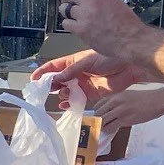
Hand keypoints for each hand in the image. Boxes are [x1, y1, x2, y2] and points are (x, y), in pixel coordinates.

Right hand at [33, 48, 159, 100]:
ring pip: (66, 92)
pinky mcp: (91, 94)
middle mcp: (76, 74)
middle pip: (58, 81)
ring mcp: (82, 84)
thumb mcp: (87, 61)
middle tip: (46, 90)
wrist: (129, 67)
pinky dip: (69, 104)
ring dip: (61, 94)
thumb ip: (71, 71)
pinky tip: (64, 106)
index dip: (43, 72)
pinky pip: (76, 101)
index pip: (54, 67)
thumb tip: (55, 80)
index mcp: (73, 62)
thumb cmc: (110, 58)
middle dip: (50, 85)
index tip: (33, 79)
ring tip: (63, 94)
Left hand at [57, 0, 148, 55]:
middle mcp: (91, 0)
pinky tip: (76, 27)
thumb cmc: (127, 22)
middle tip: (68, 4)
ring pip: (64, 8)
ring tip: (74, 17)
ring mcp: (85, 15)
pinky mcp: (81, 29)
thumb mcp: (114, 0)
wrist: (131, 39)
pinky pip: (65, 23)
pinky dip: (69, 25)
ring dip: (67, 13)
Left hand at [91, 85, 163, 139]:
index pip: (98, 104)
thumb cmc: (145, 99)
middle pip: (98, 112)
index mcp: (116, 95)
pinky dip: (108, 130)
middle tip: (96, 125)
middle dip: (96, 120)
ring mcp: (120, 110)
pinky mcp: (125, 119)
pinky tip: (110, 130)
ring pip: (102, 120)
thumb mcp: (128, 95)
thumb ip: (118, 101)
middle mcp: (116, 102)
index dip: (95, 112)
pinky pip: (111, 127)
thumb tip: (109, 111)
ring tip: (103, 128)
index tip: (94, 117)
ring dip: (101, 126)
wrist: (158, 101)